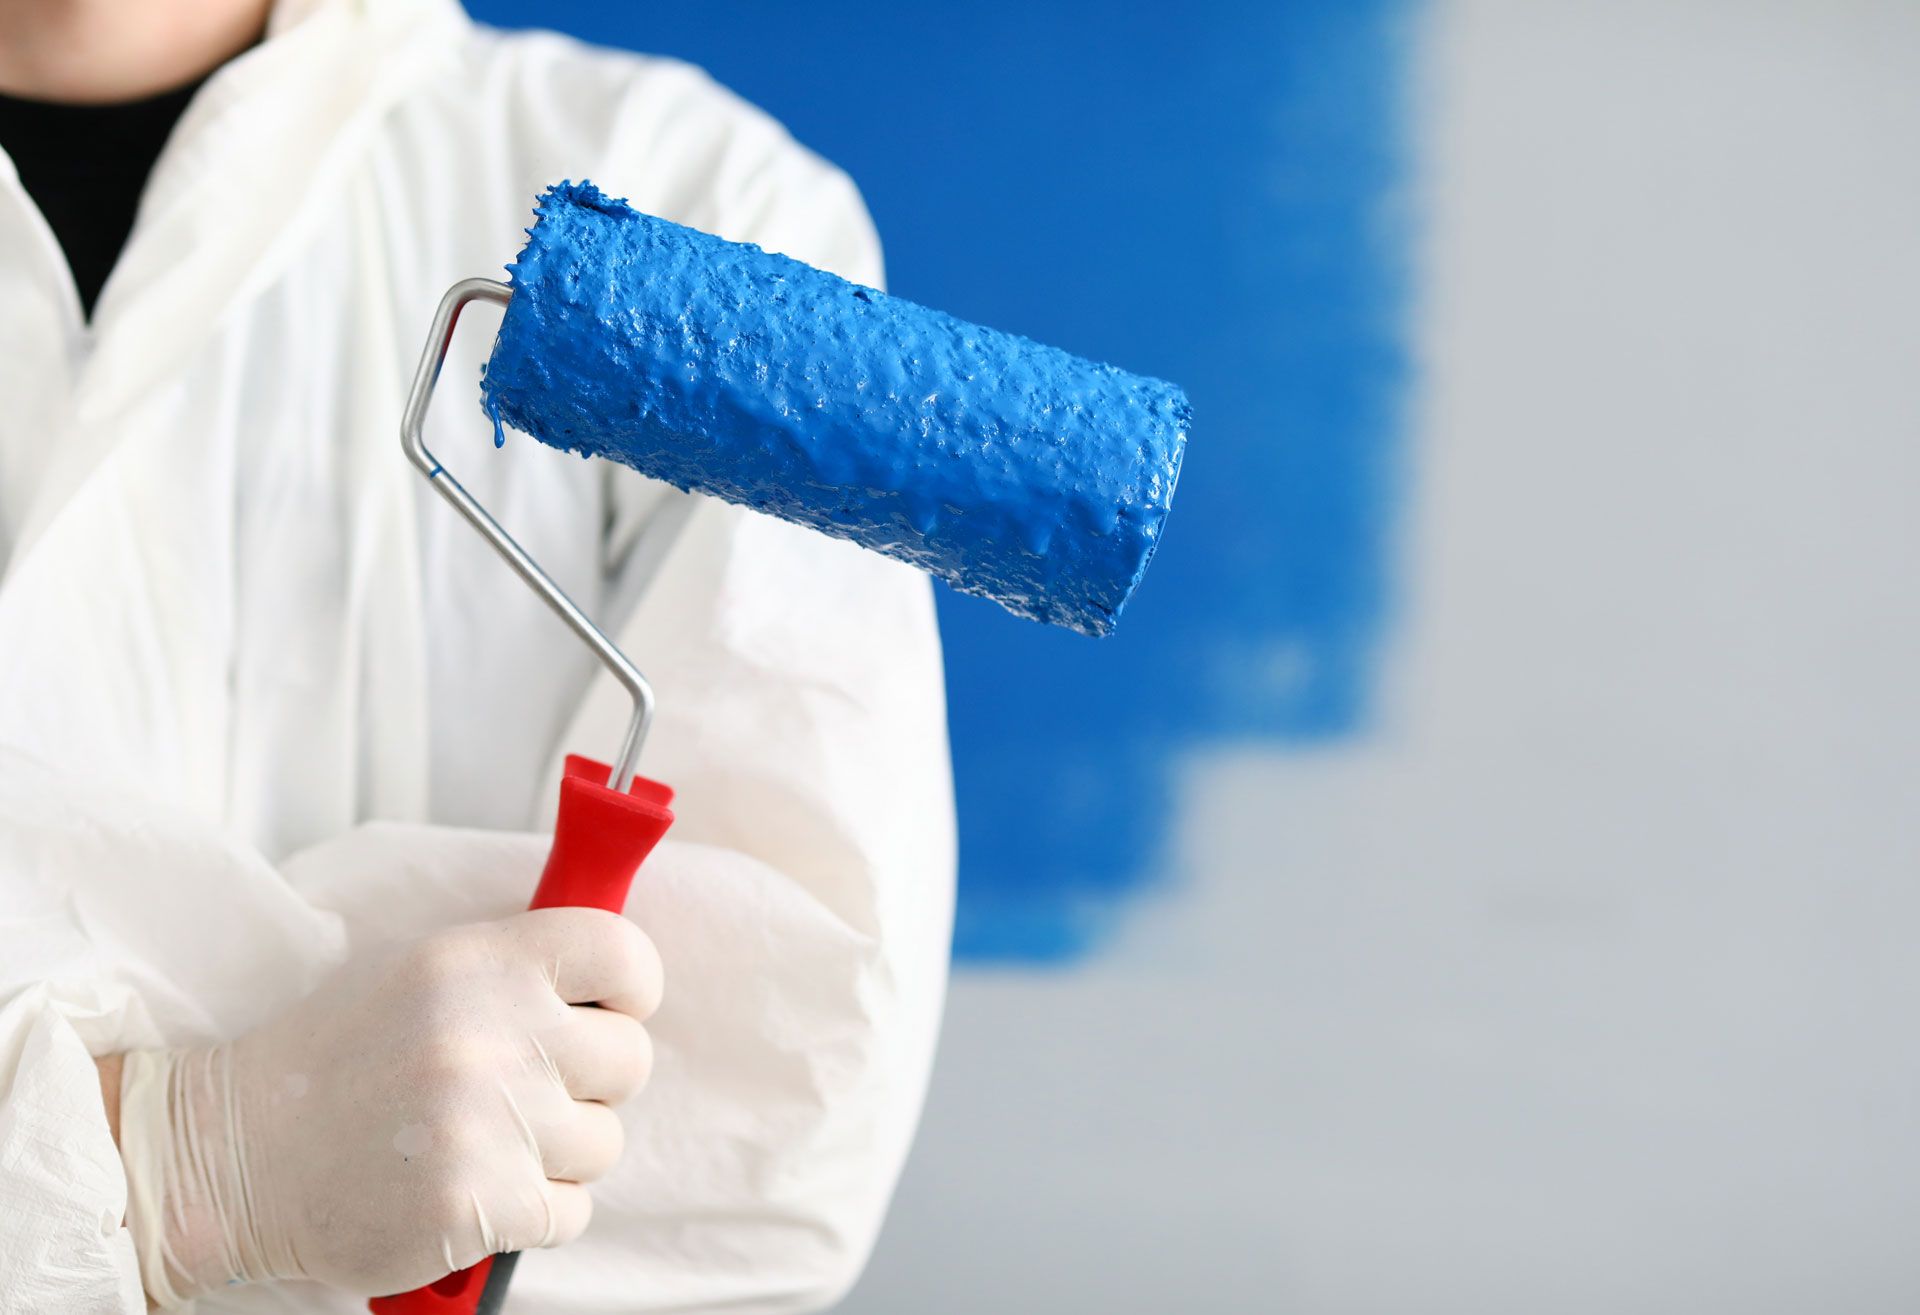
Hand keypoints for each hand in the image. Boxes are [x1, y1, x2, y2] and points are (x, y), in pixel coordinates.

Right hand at [117, 909, 662, 1302]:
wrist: (234, 1159)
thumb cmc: (338, 1061)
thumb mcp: (424, 972)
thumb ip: (517, 969)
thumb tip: (614, 978)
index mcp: (482, 963)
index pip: (624, 955)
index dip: (632, 988)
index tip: (612, 1009)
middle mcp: (494, 1036)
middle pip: (629, 1060)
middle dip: (592, 1082)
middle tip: (527, 1090)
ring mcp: (492, 1124)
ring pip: (605, 1142)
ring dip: (559, 1152)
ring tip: (486, 1141)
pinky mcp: (482, 1205)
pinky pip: (573, 1210)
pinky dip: (536, 1210)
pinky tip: (479, 1188)